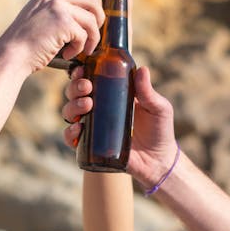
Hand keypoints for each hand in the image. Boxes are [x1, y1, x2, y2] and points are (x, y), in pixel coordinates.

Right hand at [0, 0, 104, 73]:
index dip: (95, 2)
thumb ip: (60, 6)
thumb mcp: (42, 13)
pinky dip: (80, 48)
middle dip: (98, 18)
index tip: (92, 18)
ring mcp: (58, 5)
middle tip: (90, 34)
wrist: (12, 54)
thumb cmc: (28, 40)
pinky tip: (68, 54)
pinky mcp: (63, 22)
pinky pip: (84, 35)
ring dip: (91, 37)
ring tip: (80, 49)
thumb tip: (88, 11)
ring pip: (93, 18)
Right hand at [62, 64, 178, 187]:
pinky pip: (71, 138)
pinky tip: (79, 128)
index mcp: (112, 95)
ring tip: (87, 105)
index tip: (81, 69)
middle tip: (87, 88)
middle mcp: (98, 109)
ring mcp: (93, 127)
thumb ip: (149, 92)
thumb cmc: (160, 131)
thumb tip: (143, 70)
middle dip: (75, 87)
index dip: (80, 73)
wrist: (159, 161)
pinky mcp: (91, 146)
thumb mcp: (158, 108)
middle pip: (75, 94)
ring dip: (72, 106)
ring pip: (70, 112)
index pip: (90, 79)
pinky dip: (69, 132)